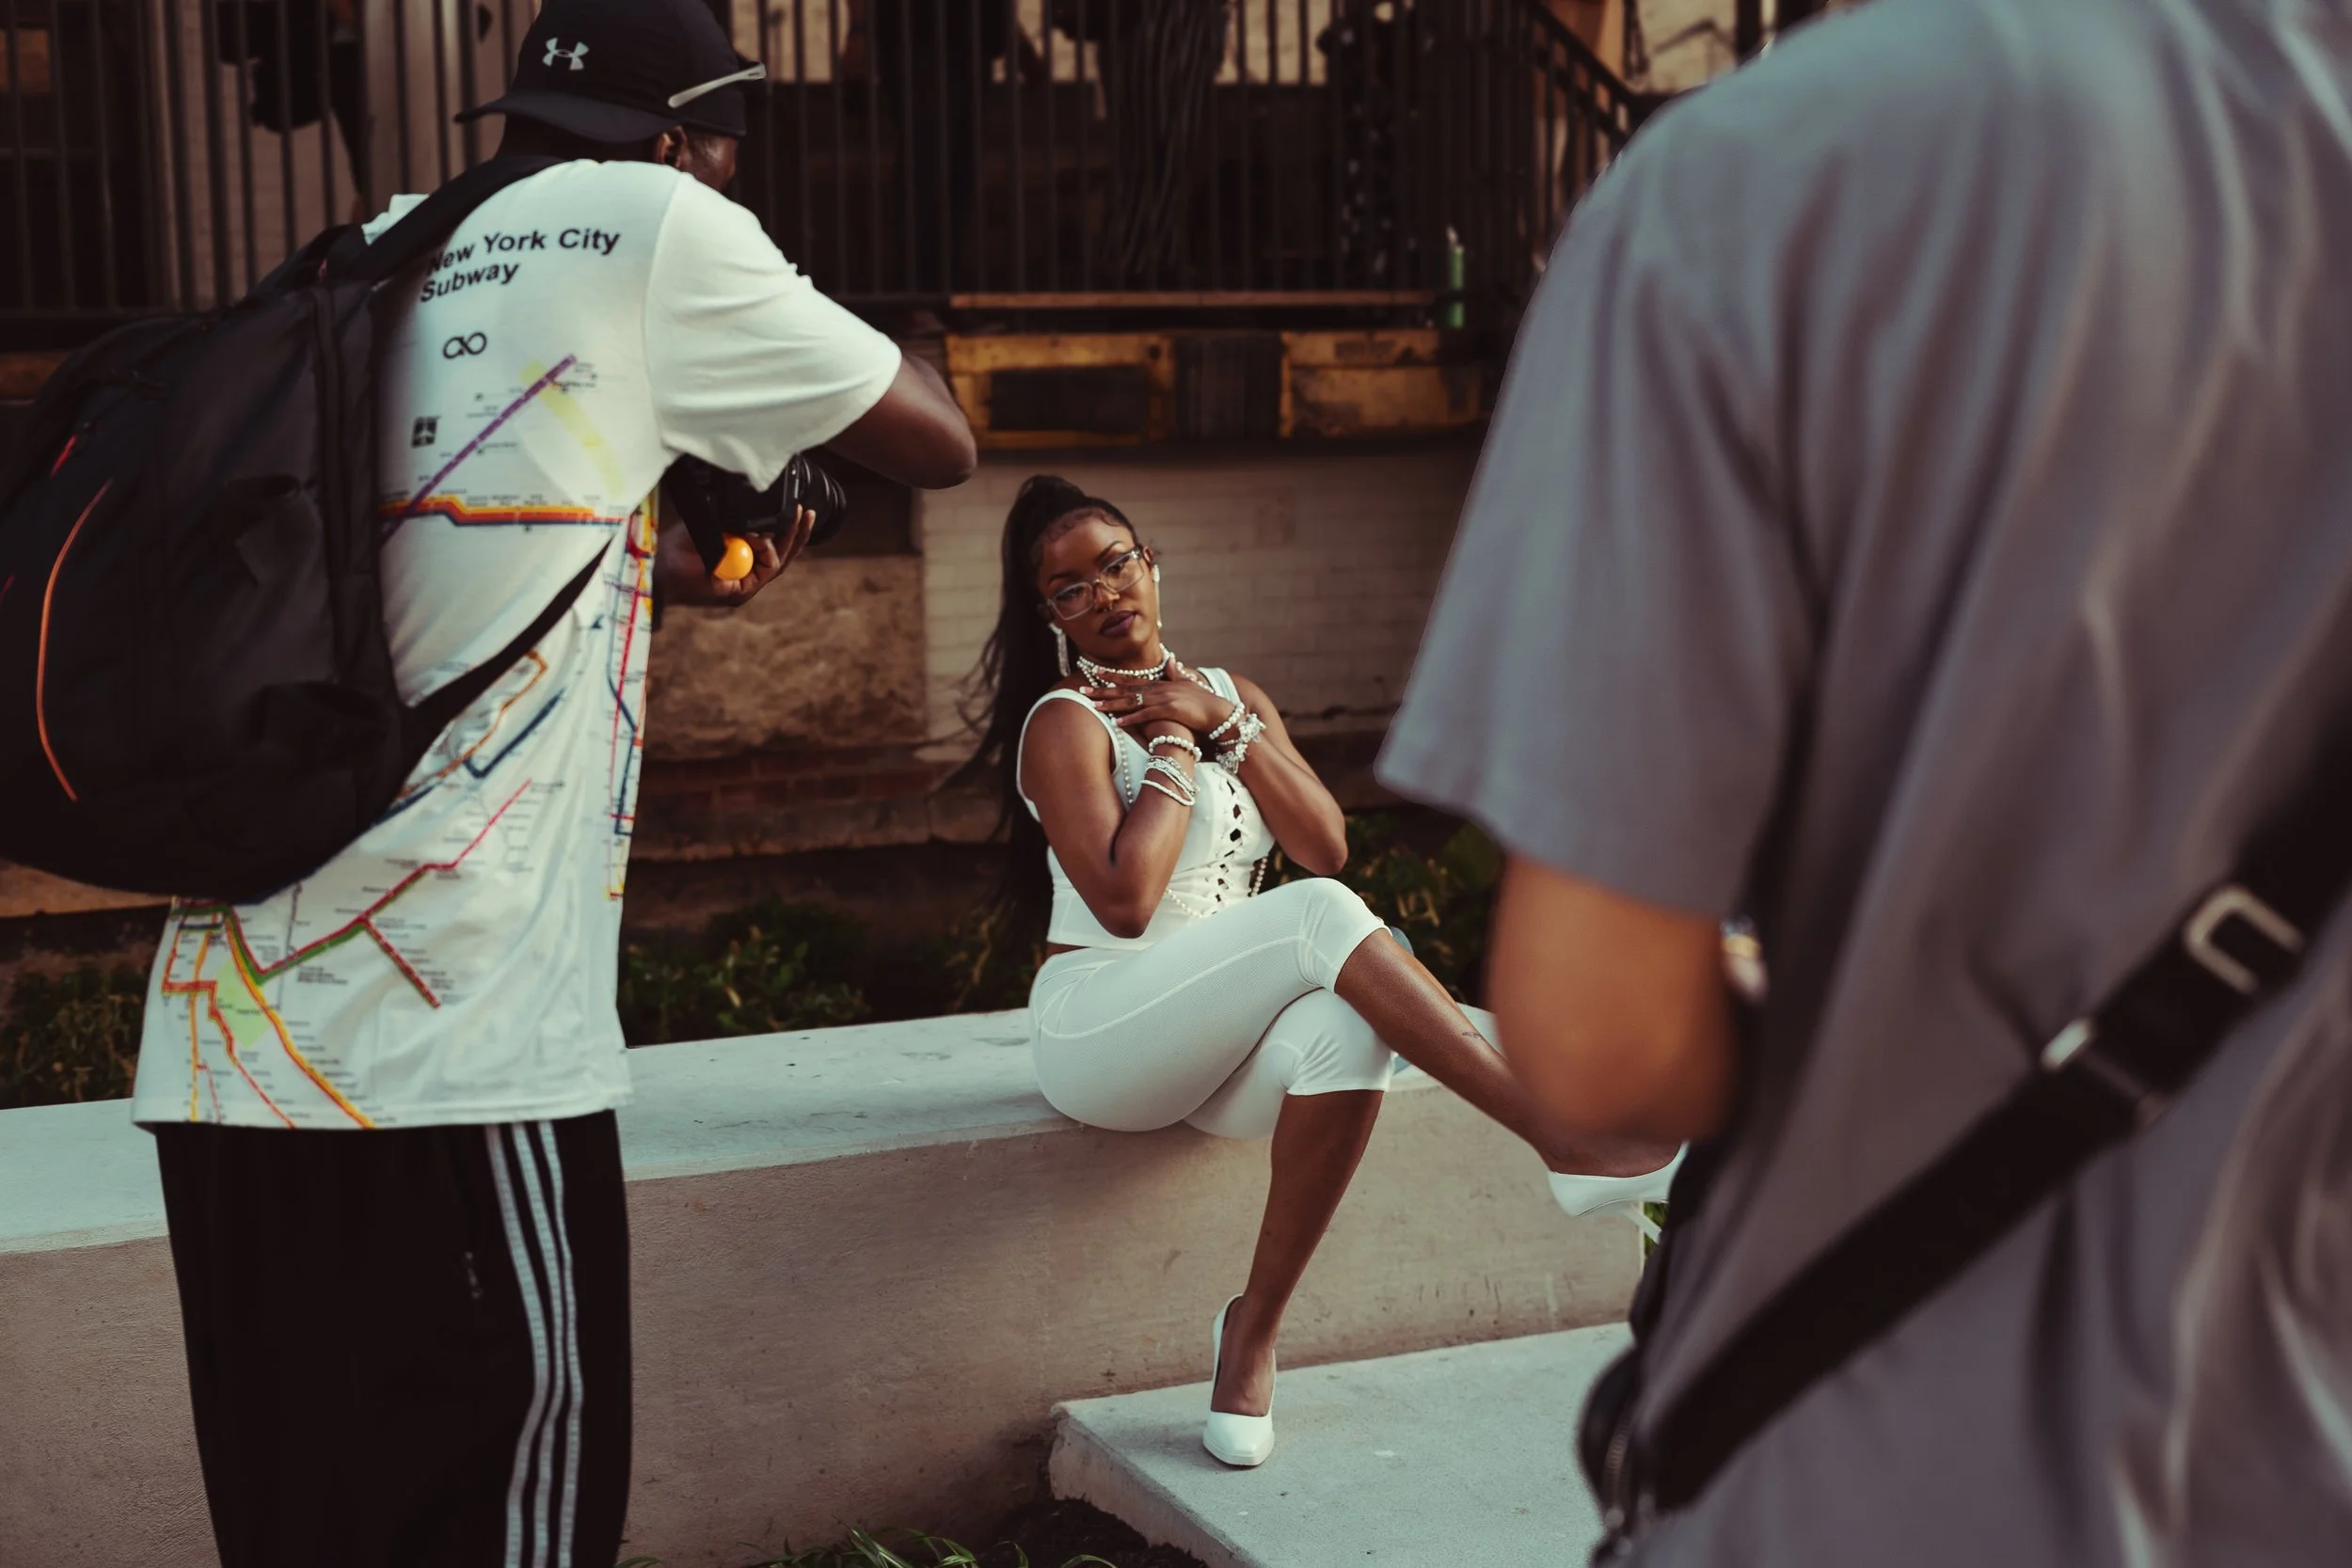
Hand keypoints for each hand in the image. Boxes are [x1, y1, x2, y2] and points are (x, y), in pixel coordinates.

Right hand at [654, 505, 816, 608]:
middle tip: (803, 513)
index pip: (770, 568)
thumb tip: (745, 544)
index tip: (756, 534)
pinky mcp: (737, 557)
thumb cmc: (670, 570)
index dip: (768, 548)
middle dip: (794, 536)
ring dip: (789, 533)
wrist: (653, 571)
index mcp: (740, 589)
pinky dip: (771, 532)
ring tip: (803, 513)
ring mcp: (743, 570)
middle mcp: (746, 582)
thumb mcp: (696, 560)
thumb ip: (721, 555)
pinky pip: (761, 546)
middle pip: (781, 559)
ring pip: (776, 553)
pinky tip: (783, 516)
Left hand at [1088, 672, 1238, 736]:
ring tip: (1092, 706)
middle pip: (1125, 688)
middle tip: (1081, 690)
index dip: (1111, 675)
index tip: (1094, 672)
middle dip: (1102, 689)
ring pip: (1131, 700)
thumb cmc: (1203, 702)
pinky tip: (1116, 722)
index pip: (1131, 678)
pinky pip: (1145, 715)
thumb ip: (1176, 674)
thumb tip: (1172, 660)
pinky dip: (1130, 718)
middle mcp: (1158, 688)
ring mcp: (1163, 698)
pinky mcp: (1169, 710)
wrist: (1219, 712)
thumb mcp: (1188, 684)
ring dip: (1110, 703)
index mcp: (1160, 683)